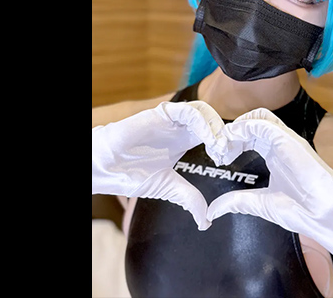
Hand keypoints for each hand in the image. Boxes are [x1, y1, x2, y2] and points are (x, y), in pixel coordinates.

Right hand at [92, 101, 225, 229]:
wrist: (105, 168)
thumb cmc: (131, 173)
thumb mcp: (168, 188)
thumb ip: (189, 199)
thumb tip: (206, 222)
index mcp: (185, 140)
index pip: (214, 133)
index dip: (225, 143)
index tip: (227, 160)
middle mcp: (181, 128)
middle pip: (213, 120)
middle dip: (225, 134)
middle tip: (227, 153)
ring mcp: (172, 120)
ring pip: (204, 112)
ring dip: (216, 128)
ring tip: (219, 148)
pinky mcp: (161, 115)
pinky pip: (188, 111)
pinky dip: (203, 123)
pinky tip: (207, 140)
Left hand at [206, 108, 332, 297]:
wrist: (325, 215)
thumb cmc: (302, 210)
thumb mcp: (260, 204)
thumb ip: (237, 202)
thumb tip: (214, 211)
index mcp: (276, 155)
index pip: (250, 136)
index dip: (232, 142)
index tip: (219, 157)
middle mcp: (280, 144)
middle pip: (251, 124)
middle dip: (230, 134)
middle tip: (218, 151)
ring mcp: (285, 140)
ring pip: (257, 117)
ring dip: (236, 127)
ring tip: (223, 144)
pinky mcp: (288, 139)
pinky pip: (262, 123)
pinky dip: (243, 127)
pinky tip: (232, 140)